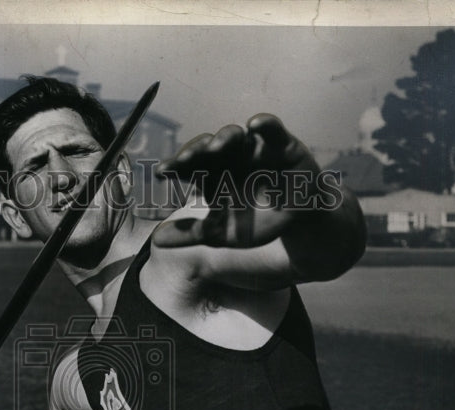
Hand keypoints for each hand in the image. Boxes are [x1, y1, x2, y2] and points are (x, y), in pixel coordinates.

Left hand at [153, 114, 321, 248]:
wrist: (297, 224)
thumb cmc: (257, 224)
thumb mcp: (223, 234)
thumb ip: (192, 234)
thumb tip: (157, 240)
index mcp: (212, 173)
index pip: (189, 166)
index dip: (175, 166)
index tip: (161, 172)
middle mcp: (229, 157)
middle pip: (207, 148)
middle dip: (195, 152)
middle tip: (184, 161)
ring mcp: (253, 148)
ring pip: (235, 136)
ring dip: (224, 139)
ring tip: (215, 148)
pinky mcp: (281, 143)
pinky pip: (271, 129)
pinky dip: (264, 124)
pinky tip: (254, 124)